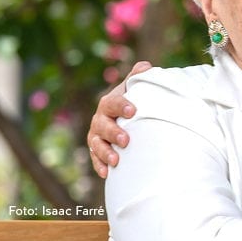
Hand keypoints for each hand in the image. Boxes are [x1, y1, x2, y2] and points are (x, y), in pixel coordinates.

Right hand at [87, 61, 151, 177]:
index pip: (113, 103)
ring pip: (96, 144)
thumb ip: (139, 77)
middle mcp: (100, 119)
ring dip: (105, 152)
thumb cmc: (134, 102)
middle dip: (113, 132)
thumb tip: (146, 66)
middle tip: (126, 140)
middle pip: (103, 125)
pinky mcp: (97, 150)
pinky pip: (95, 158)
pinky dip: (100, 165)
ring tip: (116, 160)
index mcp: (110, 103)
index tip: (133, 111)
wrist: (126, 119)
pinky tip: (107, 174)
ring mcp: (97, 135)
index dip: (121, 106)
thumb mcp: (136, 89)